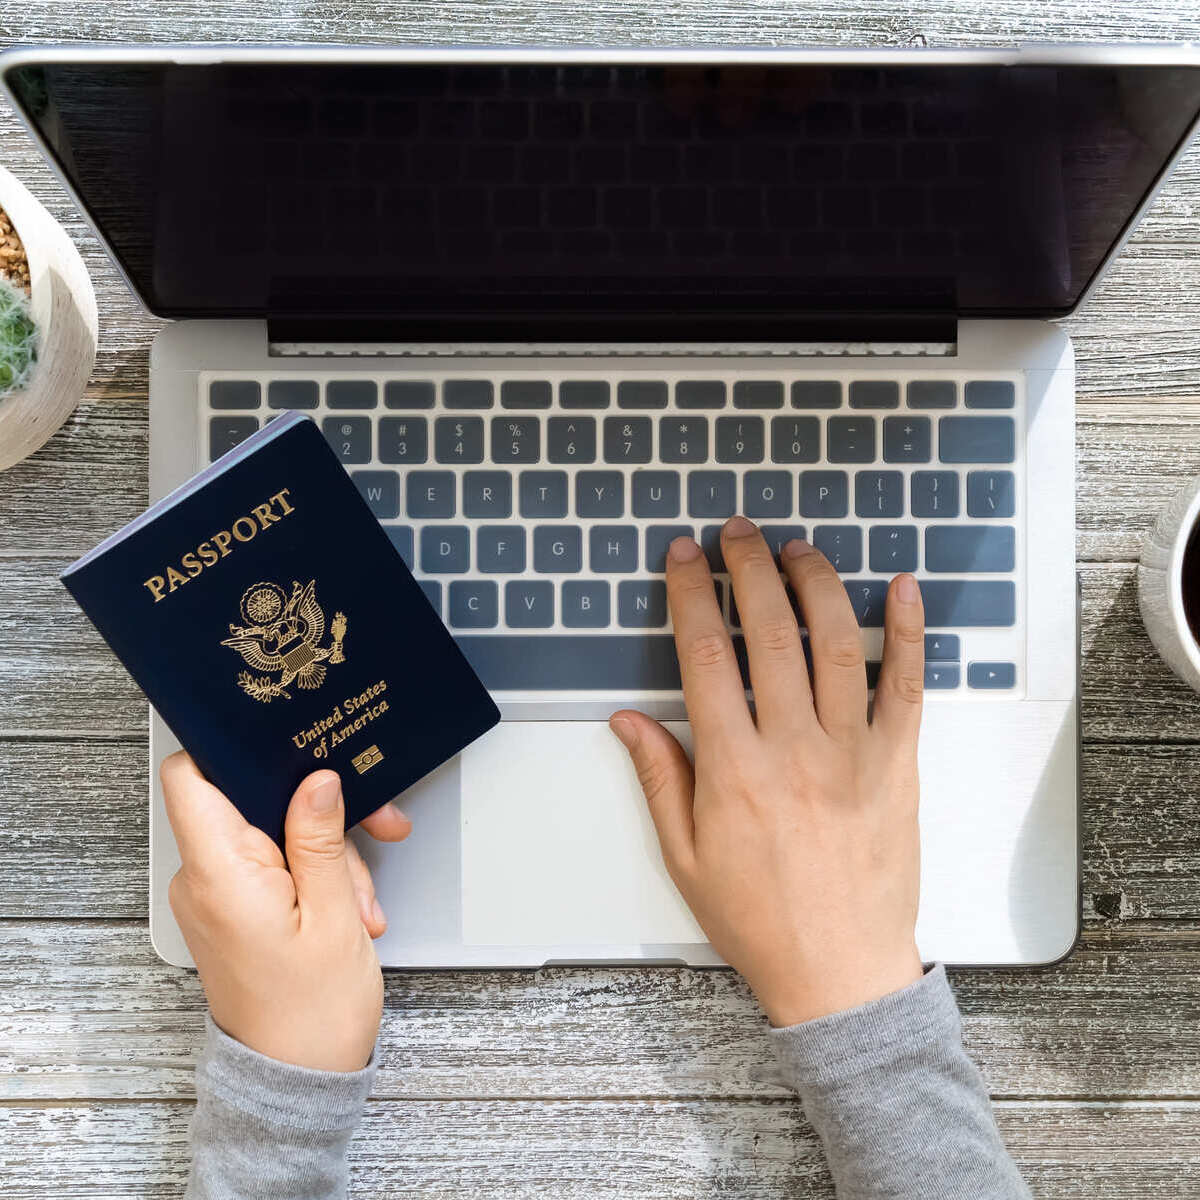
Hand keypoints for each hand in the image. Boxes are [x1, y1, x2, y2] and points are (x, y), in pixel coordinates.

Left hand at [161, 754, 411, 1069]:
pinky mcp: (233, 910)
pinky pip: (270, 865)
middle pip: (250, 802)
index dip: (230, 748)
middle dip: (315, 811)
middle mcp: (204, 881)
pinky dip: (313, 873)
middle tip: (373, 828)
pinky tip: (348, 903)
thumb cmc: (311, 1015)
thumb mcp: (334, 914)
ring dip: (324, 851)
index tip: (285, 741)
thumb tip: (316, 781)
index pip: (190, 777)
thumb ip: (321, 838)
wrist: (297, 1081)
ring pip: (270, 834)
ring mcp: (216, 897)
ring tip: (360, 899)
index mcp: (220, 874)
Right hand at [611, 517, 924, 1026]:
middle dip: (748, 568)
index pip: (706, 653)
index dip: (690, 593)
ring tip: (796, 548)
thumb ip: (659, 777)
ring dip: (815, 583)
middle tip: (736, 532)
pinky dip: (907, 632)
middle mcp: (794, 748)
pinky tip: (902, 588)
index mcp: (734, 768)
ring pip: (835, 643)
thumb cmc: (759, 918)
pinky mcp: (899, 765)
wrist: (839, 971)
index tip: (684, 557)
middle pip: (770, 631)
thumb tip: (628, 719)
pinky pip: (908, 685)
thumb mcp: (685, 855)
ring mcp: (854, 752)